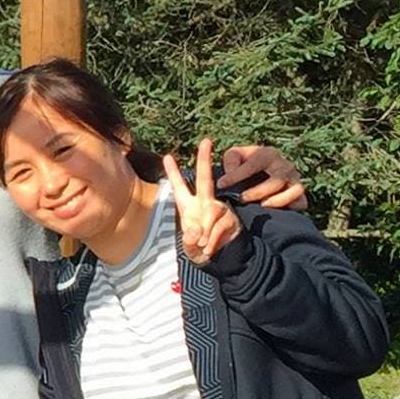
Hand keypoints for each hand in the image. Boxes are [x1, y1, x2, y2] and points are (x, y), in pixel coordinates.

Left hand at [164, 139, 242, 265]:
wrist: (221, 258)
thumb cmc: (199, 247)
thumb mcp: (189, 245)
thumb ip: (189, 238)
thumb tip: (195, 233)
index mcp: (189, 205)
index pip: (179, 187)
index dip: (173, 172)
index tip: (168, 156)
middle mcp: (205, 202)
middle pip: (205, 178)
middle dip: (205, 159)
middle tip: (206, 140)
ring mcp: (219, 208)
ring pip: (212, 210)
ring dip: (205, 231)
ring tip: (202, 245)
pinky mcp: (231, 218)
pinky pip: (219, 226)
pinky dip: (212, 241)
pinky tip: (209, 249)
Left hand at [218, 143, 305, 211]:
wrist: (258, 176)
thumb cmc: (244, 164)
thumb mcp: (235, 156)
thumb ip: (231, 160)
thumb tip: (230, 171)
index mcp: (268, 154)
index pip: (255, 163)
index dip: (238, 174)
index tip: (221, 184)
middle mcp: (285, 166)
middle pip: (278, 179)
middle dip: (258, 191)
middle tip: (241, 198)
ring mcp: (295, 180)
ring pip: (295, 190)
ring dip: (278, 200)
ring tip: (260, 205)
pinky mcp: (300, 195)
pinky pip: (301, 202)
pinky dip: (290, 207)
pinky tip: (274, 212)